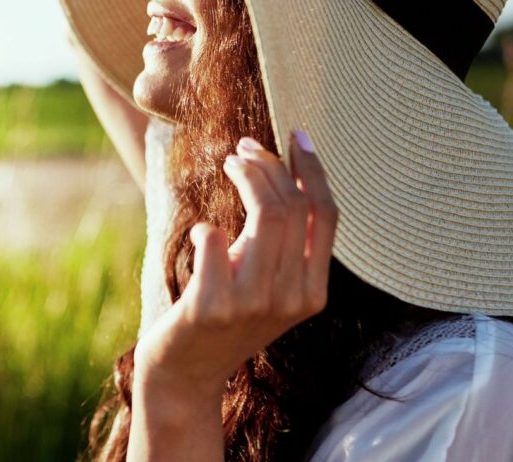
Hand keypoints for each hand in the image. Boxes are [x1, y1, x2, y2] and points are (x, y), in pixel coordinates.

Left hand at [133, 129, 338, 406]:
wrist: (186, 375)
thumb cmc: (224, 316)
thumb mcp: (266, 283)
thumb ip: (282, 244)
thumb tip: (279, 168)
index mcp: (313, 293)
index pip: (327, 215)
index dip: (312, 169)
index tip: (296, 136)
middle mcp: (290, 299)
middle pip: (293, 207)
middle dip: (268, 165)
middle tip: (242, 150)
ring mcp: (252, 305)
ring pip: (266, 216)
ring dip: (244, 177)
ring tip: (227, 164)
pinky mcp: (211, 308)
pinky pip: (214, 242)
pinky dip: (206, 227)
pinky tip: (199, 233)